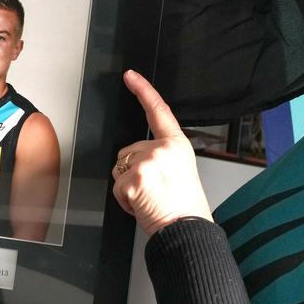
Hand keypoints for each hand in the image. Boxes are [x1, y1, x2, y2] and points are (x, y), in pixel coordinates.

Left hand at [112, 70, 212, 235]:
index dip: (143, 90)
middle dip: (133, 171)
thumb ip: (162, 154)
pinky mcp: (133, 178)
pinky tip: (142, 204)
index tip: (130, 76)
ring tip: (149, 197)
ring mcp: (147, 162)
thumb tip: (140, 156)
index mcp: (176, 143)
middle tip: (154, 189)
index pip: (158, 110)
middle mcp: (161, 148)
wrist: (186, 228)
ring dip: (128, 185)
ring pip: (119, 168)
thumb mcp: (181, 168)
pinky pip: (117, 187)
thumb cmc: (184, 204)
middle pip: (128, 151)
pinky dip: (124, 200)